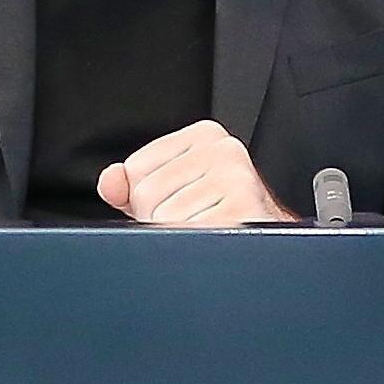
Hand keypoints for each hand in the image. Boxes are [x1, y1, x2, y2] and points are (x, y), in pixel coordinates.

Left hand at [100, 121, 289, 228]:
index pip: (136, 169)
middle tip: (198, 220)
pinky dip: (197, 247)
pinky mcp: (244, 208)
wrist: (272, 246)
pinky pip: (188, 234)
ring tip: (210, 230)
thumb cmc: (221, 218)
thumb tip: (110, 180)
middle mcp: (224, 149)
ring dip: (180, 235)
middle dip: (161, 219)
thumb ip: (132, 185)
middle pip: (147, 194)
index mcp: (205, 136)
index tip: (181, 202)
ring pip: (164, 218)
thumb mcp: (171, 195)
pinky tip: (218, 238)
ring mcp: (237, 178)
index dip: (147, 197)